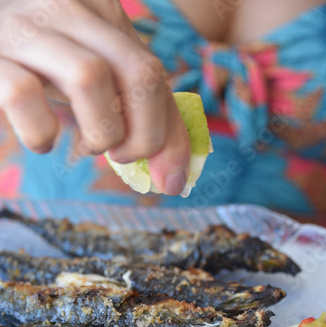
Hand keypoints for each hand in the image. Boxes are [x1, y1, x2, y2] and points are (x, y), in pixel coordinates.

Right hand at [0, 0, 190, 194]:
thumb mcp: (95, 80)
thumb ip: (137, 115)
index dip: (171, 137)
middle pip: (140, 72)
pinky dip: (40, 133)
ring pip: (89, 77)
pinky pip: (23, 94)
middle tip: (123, 155)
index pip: (156, 75)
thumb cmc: (41, 68)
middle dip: (146, 135)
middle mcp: (70, 8)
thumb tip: (172, 179)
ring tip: (87, 146)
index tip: (169, 180)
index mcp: (104, 12)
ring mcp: (27, 25)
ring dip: (100, 133)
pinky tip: (42, 140)